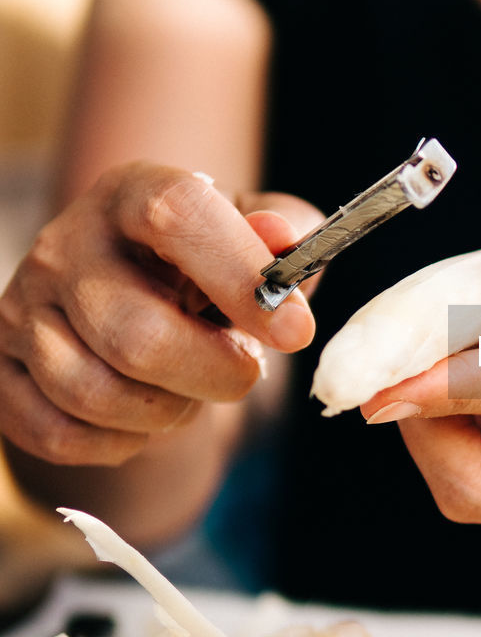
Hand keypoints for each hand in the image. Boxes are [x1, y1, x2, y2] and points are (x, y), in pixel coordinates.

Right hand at [0, 163, 323, 465]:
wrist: (138, 308)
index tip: (295, 330)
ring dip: (171, 411)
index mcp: (133, 194)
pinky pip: (64, 435)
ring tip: (192, 386)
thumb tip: (284, 239)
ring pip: (97, 394)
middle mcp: (64, 246)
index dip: (241, 277)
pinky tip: (145, 414)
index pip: (176, 216)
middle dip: (216, 374)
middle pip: (137, 335)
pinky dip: (123, 442)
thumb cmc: (213, 272)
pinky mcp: (0, 374)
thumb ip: (285, 233)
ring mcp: (21, 311)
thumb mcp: (257, 241)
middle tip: (246, 370)